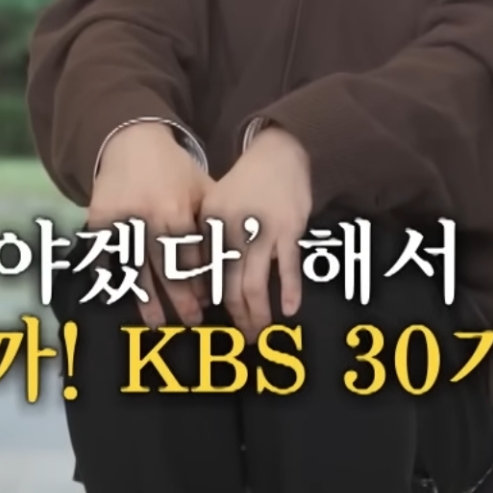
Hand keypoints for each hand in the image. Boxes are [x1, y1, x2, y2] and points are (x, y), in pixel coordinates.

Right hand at [89, 122, 213, 327]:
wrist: (131, 140)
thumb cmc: (173, 168)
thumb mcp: (201, 187)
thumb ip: (212, 219)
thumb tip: (232, 259)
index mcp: (176, 209)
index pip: (190, 254)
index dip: (200, 280)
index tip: (208, 302)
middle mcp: (148, 217)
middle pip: (165, 267)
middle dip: (179, 297)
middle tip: (192, 321)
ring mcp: (121, 219)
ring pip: (134, 267)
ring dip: (146, 298)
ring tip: (157, 323)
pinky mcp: (99, 219)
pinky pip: (103, 253)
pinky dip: (107, 275)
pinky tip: (115, 296)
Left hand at [199, 126, 312, 343]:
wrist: (278, 155)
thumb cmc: (244, 186)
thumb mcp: (214, 206)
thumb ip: (205, 241)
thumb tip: (202, 285)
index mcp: (209, 225)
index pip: (204, 273)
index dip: (209, 301)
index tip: (214, 320)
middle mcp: (232, 229)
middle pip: (230, 286)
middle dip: (237, 317)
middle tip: (244, 337)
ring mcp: (262, 230)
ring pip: (256, 284)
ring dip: (259, 313)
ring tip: (262, 330)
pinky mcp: (289, 229)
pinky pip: (288, 267)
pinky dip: (290, 291)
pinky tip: (290, 310)